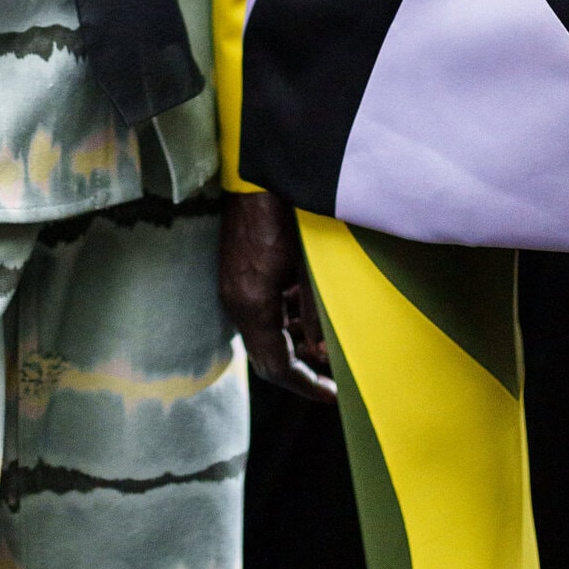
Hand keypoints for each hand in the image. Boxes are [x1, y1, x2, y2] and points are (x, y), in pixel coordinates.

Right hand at [219, 191, 336, 403]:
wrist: (256, 173)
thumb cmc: (283, 215)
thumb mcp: (305, 266)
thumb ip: (314, 311)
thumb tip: (322, 350)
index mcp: (252, 305)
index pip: (277, 366)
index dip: (306, 385)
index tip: (334, 395)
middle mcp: (237, 302)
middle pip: (267, 357)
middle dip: (301, 371)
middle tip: (333, 379)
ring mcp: (234, 288)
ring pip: (264, 336)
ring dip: (294, 346)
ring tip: (326, 346)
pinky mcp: (237, 274)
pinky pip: (260, 313)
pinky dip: (284, 322)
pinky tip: (307, 313)